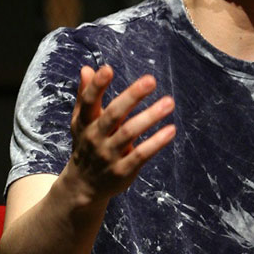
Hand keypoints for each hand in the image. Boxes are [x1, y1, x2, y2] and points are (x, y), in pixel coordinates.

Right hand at [68, 65, 175, 201]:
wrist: (83, 185)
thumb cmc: (87, 144)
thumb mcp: (82, 121)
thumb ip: (86, 95)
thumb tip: (87, 68)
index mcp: (85, 122)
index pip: (88, 101)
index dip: (97, 86)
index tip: (108, 69)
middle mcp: (95, 137)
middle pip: (113, 114)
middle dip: (131, 96)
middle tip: (151, 79)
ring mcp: (109, 155)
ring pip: (130, 132)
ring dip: (150, 116)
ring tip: (169, 102)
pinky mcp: (123, 170)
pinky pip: (141, 155)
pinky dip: (156, 142)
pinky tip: (171, 130)